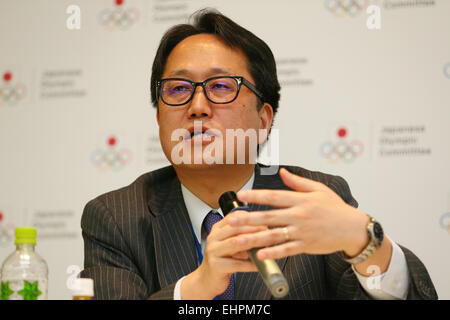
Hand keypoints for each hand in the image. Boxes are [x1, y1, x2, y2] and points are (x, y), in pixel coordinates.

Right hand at [181, 213, 263, 298]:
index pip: (235, 217)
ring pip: (235, 243)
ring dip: (253, 244)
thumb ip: (243, 237)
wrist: (205, 280)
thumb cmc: (222, 260)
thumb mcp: (231, 245)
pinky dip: (250, 264)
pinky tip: (259, 265)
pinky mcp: (215, 266)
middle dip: (255, 229)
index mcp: (217, 229)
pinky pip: (236, 264)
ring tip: (266, 246)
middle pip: (236, 228)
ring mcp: (213, 251)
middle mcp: (213, 237)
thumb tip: (264, 233)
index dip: (251, 219)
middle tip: (270, 233)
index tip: (265, 222)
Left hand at [230, 168, 369, 260]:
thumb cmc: (335, 208)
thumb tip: (281, 172)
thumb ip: (297, 182)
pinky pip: (287, 250)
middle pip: (269, 217)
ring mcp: (302, 232)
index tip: (240, 195)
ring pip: (274, 235)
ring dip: (255, 238)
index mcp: (301, 200)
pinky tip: (260, 254)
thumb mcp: (319, 189)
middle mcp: (299, 216)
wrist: (353, 228)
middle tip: (232, 220)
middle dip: (249, 218)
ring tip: (239, 240)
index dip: (256, 195)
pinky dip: (274, 252)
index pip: (274, 196)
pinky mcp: (306, 246)